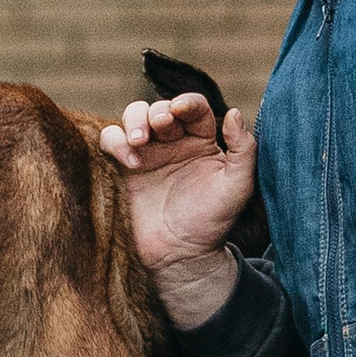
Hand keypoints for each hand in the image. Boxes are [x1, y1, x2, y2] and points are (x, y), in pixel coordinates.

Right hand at [101, 92, 257, 328]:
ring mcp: (146, 152)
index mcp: (201, 140)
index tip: (181, 110)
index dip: (187, 102)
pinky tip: (131, 161)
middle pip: (159, 107)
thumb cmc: (212, 221)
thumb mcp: (237, 187)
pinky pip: (111, 139)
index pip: (193, 108)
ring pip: (133, 116)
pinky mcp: (122, 166)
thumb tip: (234, 112)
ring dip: (134, 119)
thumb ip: (244, 150)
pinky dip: (116, 141)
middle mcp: (172, 141)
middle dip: (157, 111)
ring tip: (140, 141)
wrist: (179, 255)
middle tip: (160, 125)